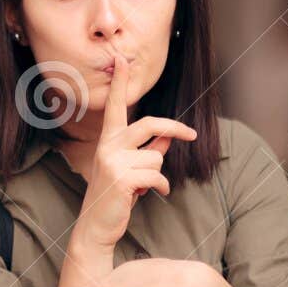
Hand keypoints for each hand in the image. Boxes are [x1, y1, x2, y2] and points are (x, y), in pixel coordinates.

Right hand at [71, 62, 195, 249]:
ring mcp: (113, 161)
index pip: (116, 107)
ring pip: (157, 157)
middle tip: (192, 135)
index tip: (121, 58)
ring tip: (143, 189)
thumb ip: (148, 151)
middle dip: (174, 128)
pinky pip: (157, 176)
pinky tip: (150, 197)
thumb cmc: (114, 198)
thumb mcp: (130, 170)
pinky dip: (160, 188)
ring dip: (157, 176)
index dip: (120, 82)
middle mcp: (108, 146)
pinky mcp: (122, 178)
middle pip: (150, 124)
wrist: (95, 228)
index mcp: (108, 141)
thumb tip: (168, 138)